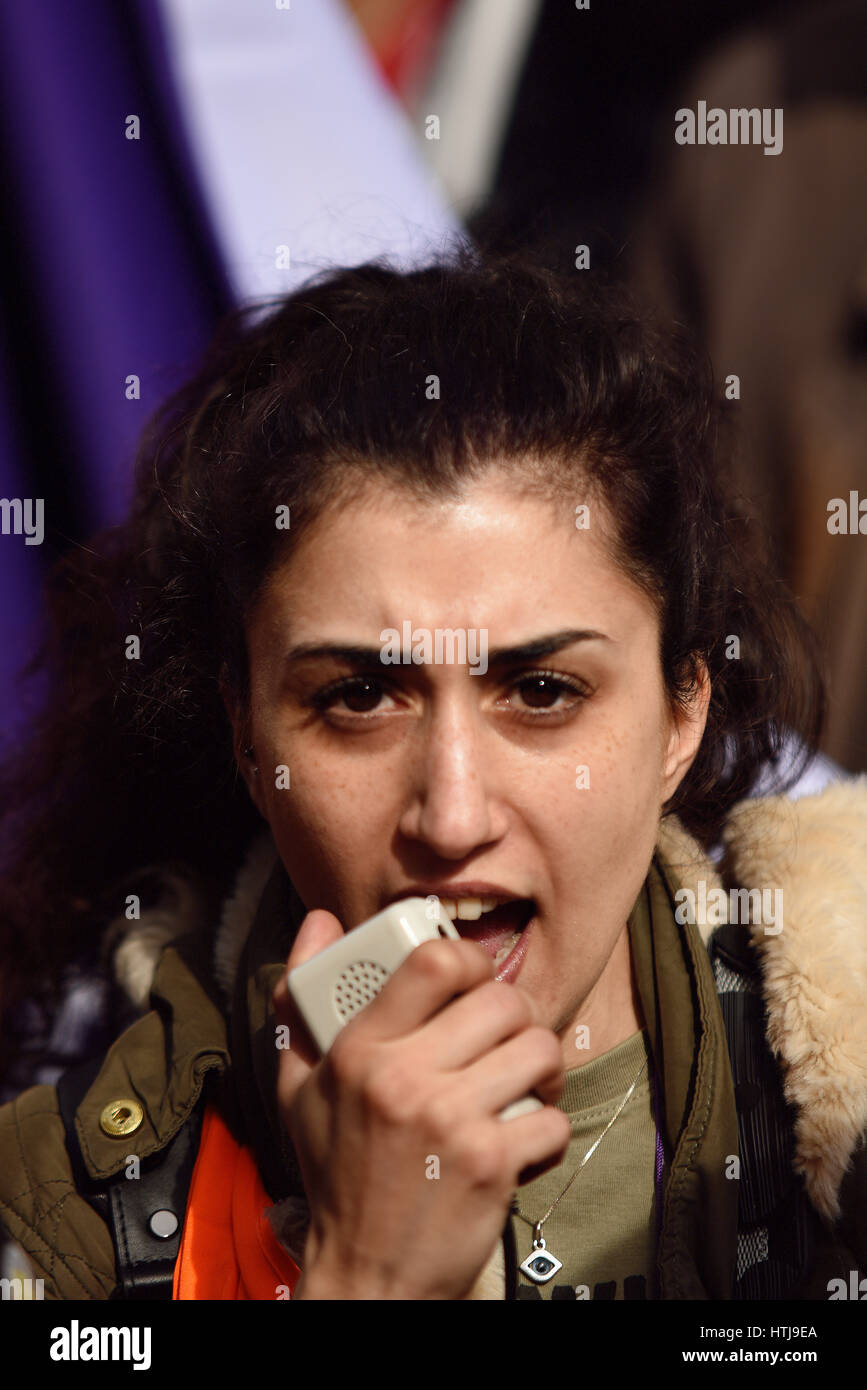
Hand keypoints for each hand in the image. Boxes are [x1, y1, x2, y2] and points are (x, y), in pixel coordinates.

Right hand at [272, 909, 571, 1298]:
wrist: (365, 1277)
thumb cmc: (337, 1175)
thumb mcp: (299, 1086)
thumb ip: (304, 1000)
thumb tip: (318, 920)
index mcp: (359, 1051)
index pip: (432, 962)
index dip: (468, 958)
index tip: (474, 980)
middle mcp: (403, 1079)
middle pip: (500, 1000)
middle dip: (515, 1017)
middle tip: (506, 1041)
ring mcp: (450, 1122)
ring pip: (538, 1050)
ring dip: (541, 1068)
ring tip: (523, 1085)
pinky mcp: (491, 1164)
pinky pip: (552, 1117)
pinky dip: (547, 1130)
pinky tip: (522, 1140)